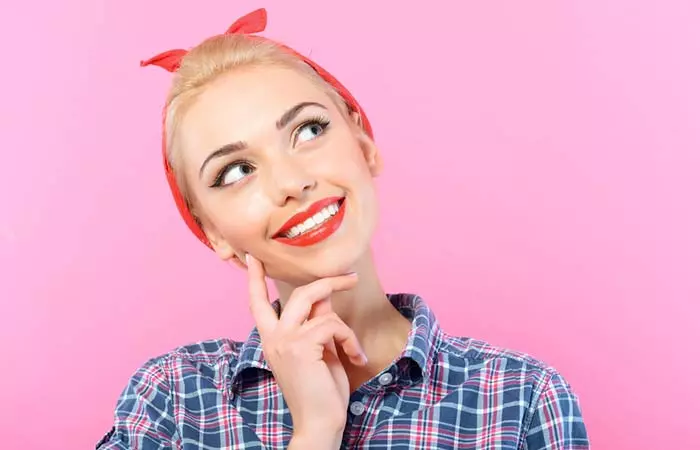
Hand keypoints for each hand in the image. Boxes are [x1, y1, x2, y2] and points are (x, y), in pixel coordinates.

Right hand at [245, 254, 367, 445]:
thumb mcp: (319, 351)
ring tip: (355, 345)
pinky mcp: (300, 345)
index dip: (254, 279)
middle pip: (297, 293)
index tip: (253, 258)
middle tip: (351, 277)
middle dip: (327, 281)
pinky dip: (349, 339)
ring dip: (343, 319)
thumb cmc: (321, 392)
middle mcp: (273, 337)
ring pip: (314, 301)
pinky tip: (355, 357)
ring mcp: (284, 340)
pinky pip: (331, 324)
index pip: (257, 303)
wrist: (319, 424)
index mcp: (272, 339)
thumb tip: (324, 298)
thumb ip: (317, 324)